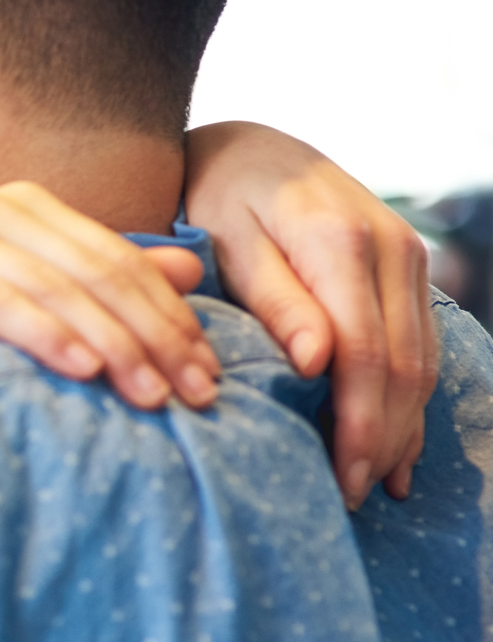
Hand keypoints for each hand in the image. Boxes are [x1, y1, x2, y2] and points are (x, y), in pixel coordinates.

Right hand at [0, 181, 220, 411]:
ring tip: (150, 397)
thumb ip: (93, 286)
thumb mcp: (15, 314)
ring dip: (110, 343)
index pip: (118, 261)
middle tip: (197, 399)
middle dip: (153, 336)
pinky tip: (81, 369)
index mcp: (18, 211)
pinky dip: (38, 331)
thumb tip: (192, 270)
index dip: (172, 319)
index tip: (212, 381)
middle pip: (93, 271)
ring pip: (50, 285)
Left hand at [185, 121, 437, 508]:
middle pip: (402, 364)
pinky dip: (409, 398)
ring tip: (375, 484)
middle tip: (354, 495)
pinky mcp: (410, 269)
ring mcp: (409, 257)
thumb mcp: (226, 237)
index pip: (364, 352)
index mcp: (341, 240)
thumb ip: (272, 298)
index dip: (358, 422)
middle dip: (382, 437)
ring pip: (421, 360)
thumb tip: (316, 364)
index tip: (342, 475)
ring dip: (403, 427)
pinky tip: (396, 443)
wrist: (251, 145)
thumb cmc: (219, 192)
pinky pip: (420, 344)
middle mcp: (391, 248)